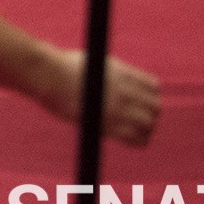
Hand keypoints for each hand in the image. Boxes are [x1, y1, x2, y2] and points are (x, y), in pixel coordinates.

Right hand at [39, 48, 160, 147]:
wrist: (48, 75)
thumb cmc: (62, 67)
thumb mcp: (94, 62)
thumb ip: (111, 74)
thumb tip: (115, 82)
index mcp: (122, 73)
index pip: (154, 87)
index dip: (150, 96)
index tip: (141, 102)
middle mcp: (124, 90)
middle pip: (155, 107)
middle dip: (150, 114)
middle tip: (137, 119)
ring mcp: (117, 106)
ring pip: (148, 124)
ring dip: (144, 129)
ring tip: (132, 130)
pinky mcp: (108, 123)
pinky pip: (135, 138)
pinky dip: (136, 140)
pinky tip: (127, 138)